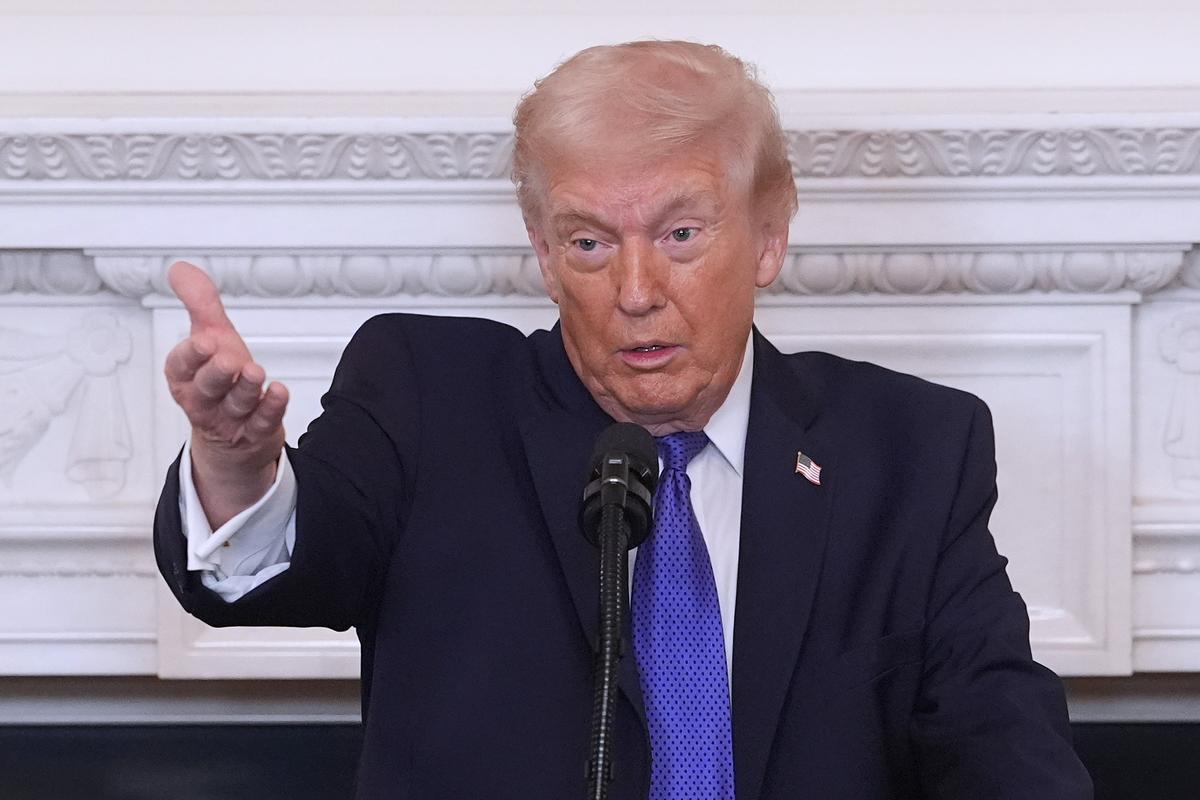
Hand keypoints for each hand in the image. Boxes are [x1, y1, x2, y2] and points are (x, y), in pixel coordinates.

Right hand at [164, 261, 288, 526]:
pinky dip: (271, 408)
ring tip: (255, 372)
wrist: (234, 436)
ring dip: (245, 389)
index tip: (203, 342)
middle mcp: (204, 399)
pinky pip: (262, 422)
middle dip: (217, 374)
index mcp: (186, 376)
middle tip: (228, 360)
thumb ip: (199, 304)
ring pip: (236, 404)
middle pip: (208, 387)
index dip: (191, 355)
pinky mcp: (254, 432)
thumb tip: (180, 269)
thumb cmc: (221, 381)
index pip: (181, 365)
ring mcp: (230, 418)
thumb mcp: (210, 339)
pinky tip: (279, 391)